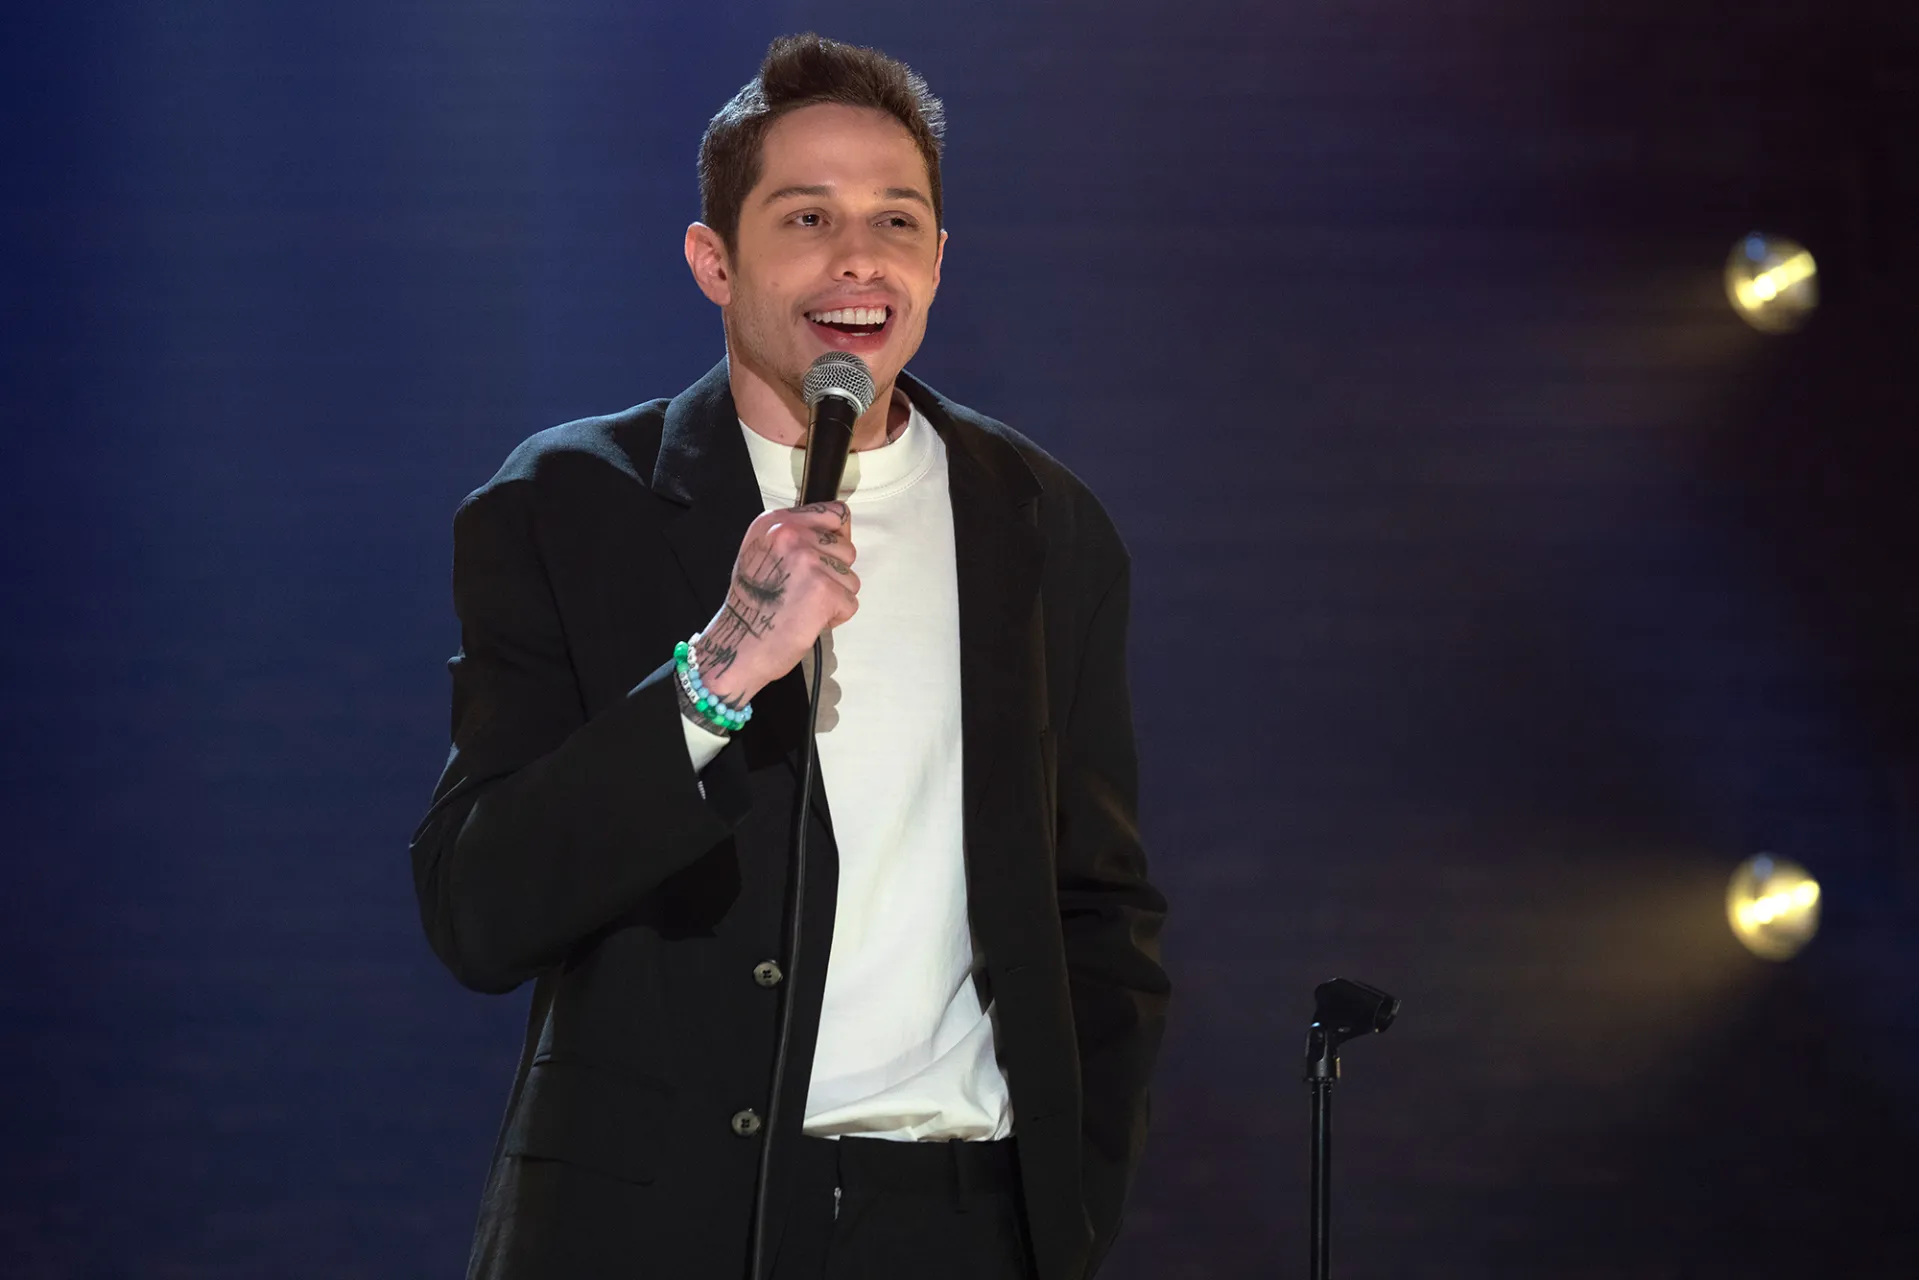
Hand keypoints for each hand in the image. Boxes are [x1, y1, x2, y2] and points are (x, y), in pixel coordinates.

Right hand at [692, 502, 858, 707]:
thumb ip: (796, 537)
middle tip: (802, 591)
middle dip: (833, 574)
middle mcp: (790, 533)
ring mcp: (808, 560)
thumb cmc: (752, 605)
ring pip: (851, 577)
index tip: (819, 560)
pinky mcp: (823, 590)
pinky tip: (808, 620)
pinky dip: (835, 617)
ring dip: (834, 597)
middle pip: (847, 549)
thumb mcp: (763, 553)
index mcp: (775, 521)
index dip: (835, 540)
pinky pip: (850, 602)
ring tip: (803, 606)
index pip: (835, 514)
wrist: (739, 644)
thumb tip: (837, 534)